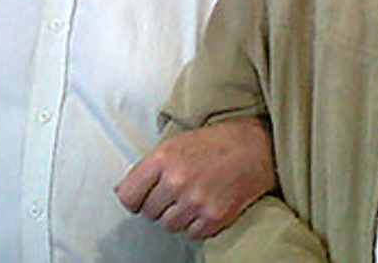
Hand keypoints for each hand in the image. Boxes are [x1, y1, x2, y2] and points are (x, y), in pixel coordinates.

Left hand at [115, 118, 274, 239]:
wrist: (253, 147)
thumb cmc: (212, 143)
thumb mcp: (174, 144)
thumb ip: (149, 167)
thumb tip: (124, 193)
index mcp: (162, 159)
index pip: (128, 195)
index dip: (133, 199)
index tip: (139, 199)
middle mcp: (176, 181)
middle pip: (149, 212)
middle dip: (158, 205)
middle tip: (174, 194)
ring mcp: (195, 201)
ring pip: (169, 225)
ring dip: (177, 216)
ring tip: (190, 198)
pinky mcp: (214, 217)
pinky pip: (191, 233)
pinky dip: (196, 225)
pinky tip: (204, 206)